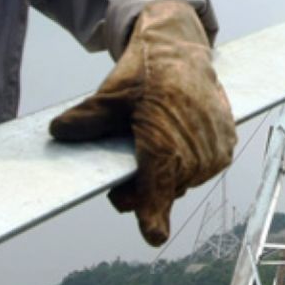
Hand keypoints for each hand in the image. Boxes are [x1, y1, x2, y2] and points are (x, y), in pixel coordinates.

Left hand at [49, 1, 236, 245]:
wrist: (182, 48)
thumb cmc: (147, 71)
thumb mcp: (111, 93)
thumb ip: (88, 119)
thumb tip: (58, 132)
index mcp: (165, 139)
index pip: (158, 185)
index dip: (153, 214)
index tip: (153, 236)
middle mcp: (196, 149)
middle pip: (163, 191)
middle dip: (142, 186)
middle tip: (129, 156)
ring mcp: (215, 150)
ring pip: (181, 183)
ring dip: (166, 173)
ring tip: (155, 139)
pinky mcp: (226, 146)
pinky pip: (199, 171)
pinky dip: (185, 162)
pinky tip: (176, 137)